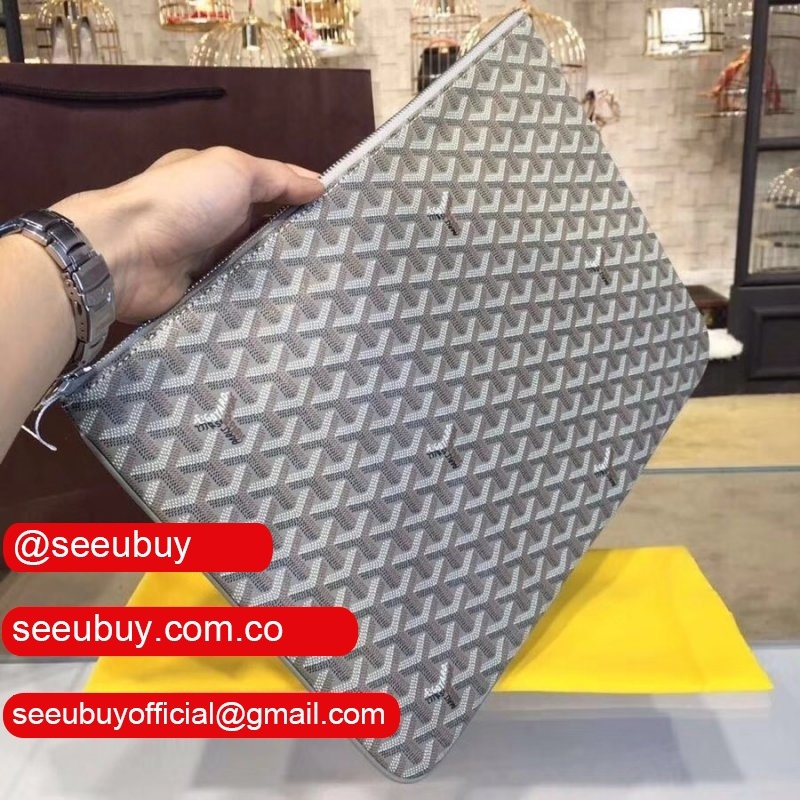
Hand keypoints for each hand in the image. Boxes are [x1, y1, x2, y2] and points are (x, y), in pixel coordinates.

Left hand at [52, 147, 323, 323]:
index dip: (303, 201)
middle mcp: (213, 222)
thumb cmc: (182, 201)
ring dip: (283, 278)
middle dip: (299, 245)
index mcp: (218, 186)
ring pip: (256, 270)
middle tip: (343, 262)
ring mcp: (208, 261)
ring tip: (328, 291)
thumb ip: (277, 177)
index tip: (342, 219)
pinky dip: (261, 304)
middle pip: (266, 235)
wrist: (126, 256)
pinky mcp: (204, 295)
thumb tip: (319, 184)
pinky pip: (240, 299)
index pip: (270, 192)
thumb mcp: (234, 170)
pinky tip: (294, 312)